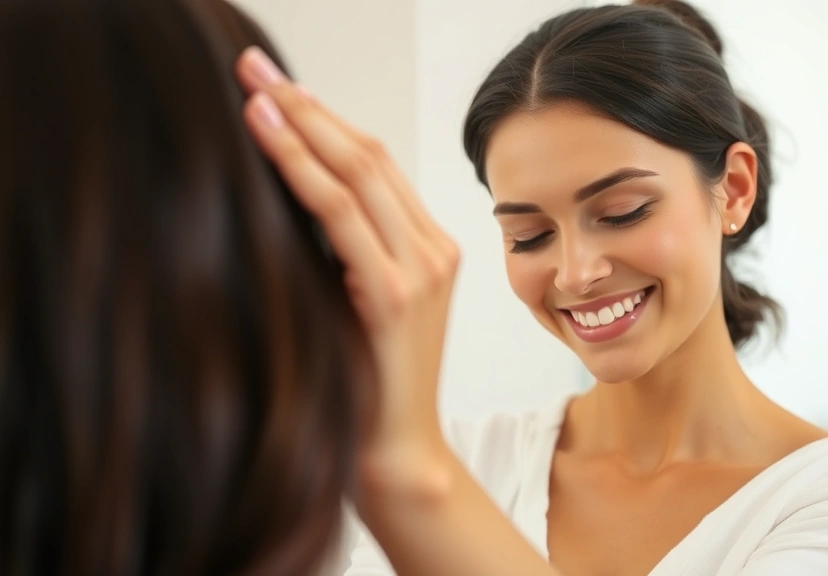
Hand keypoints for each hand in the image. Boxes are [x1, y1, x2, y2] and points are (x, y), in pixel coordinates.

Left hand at [235, 47, 458, 484]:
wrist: (395, 452)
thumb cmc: (369, 384)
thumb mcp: (362, 302)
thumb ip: (346, 251)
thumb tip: (288, 195)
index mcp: (431, 249)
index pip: (377, 164)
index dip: (327, 118)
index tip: (278, 88)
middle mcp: (435, 251)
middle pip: (370, 154)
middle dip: (309, 104)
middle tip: (256, 69)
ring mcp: (422, 270)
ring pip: (359, 171)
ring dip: (302, 122)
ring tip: (255, 89)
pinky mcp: (396, 295)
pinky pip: (341, 213)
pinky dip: (302, 167)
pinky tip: (269, 137)